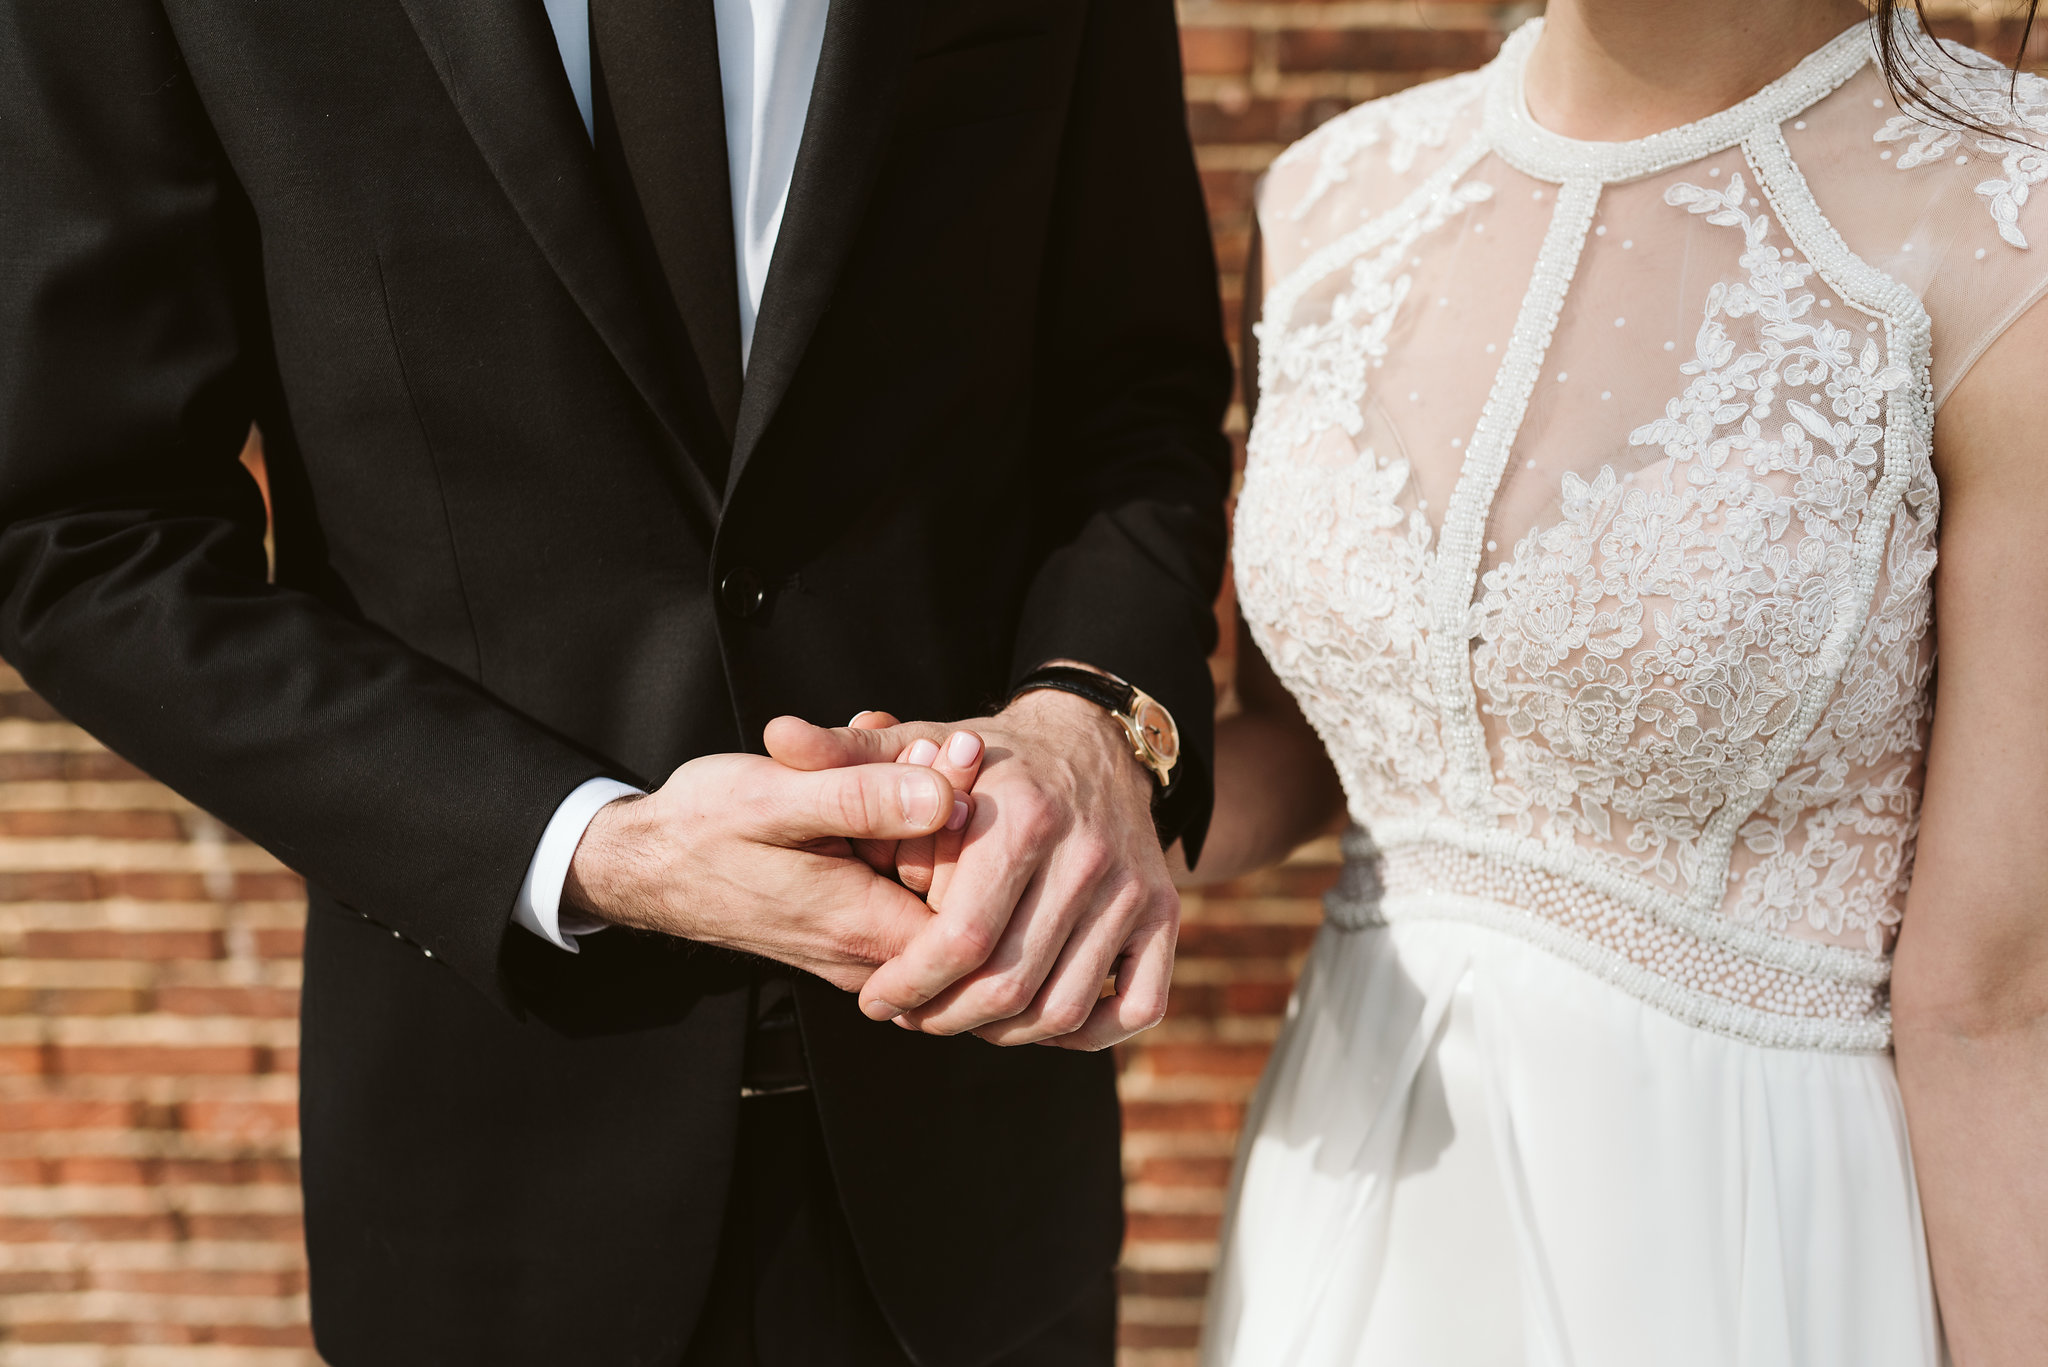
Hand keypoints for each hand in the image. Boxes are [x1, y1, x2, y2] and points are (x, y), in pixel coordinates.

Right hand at [560, 751, 961, 991]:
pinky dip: (893, 820)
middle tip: (929, 736)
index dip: (977, 820)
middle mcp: (869, 954)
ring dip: (922, 804)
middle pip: (959, 886)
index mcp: (863, 928)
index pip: (973, 897)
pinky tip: (869, 771)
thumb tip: (947, 797)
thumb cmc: (700, 828)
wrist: (643, 863)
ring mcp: (859, 945)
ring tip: (894, 745)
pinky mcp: (848, 925)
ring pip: (928, 876)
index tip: (954, 748)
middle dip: (951, 800)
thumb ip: (863, 801)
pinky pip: (896, 874)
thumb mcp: (776, 798)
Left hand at [784, 692, 1180, 1050]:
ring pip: (1064, 1009)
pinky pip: (1133, 1008)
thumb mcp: (922, 746)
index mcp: (1022, 819)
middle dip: (946, 1019)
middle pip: (1008, 985)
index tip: (875, 1000)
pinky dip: (1084, 1033)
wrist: (1093, 743)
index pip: (958, 939)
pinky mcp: (1165, 915)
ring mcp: (1134, 890)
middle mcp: (1088, 856)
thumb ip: (850, 755)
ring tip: (961, 1018)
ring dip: (1004, 1034)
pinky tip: (1034, 1018)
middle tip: (911, 1018)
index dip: (908, 985)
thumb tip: (778, 736)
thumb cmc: (991, 759)